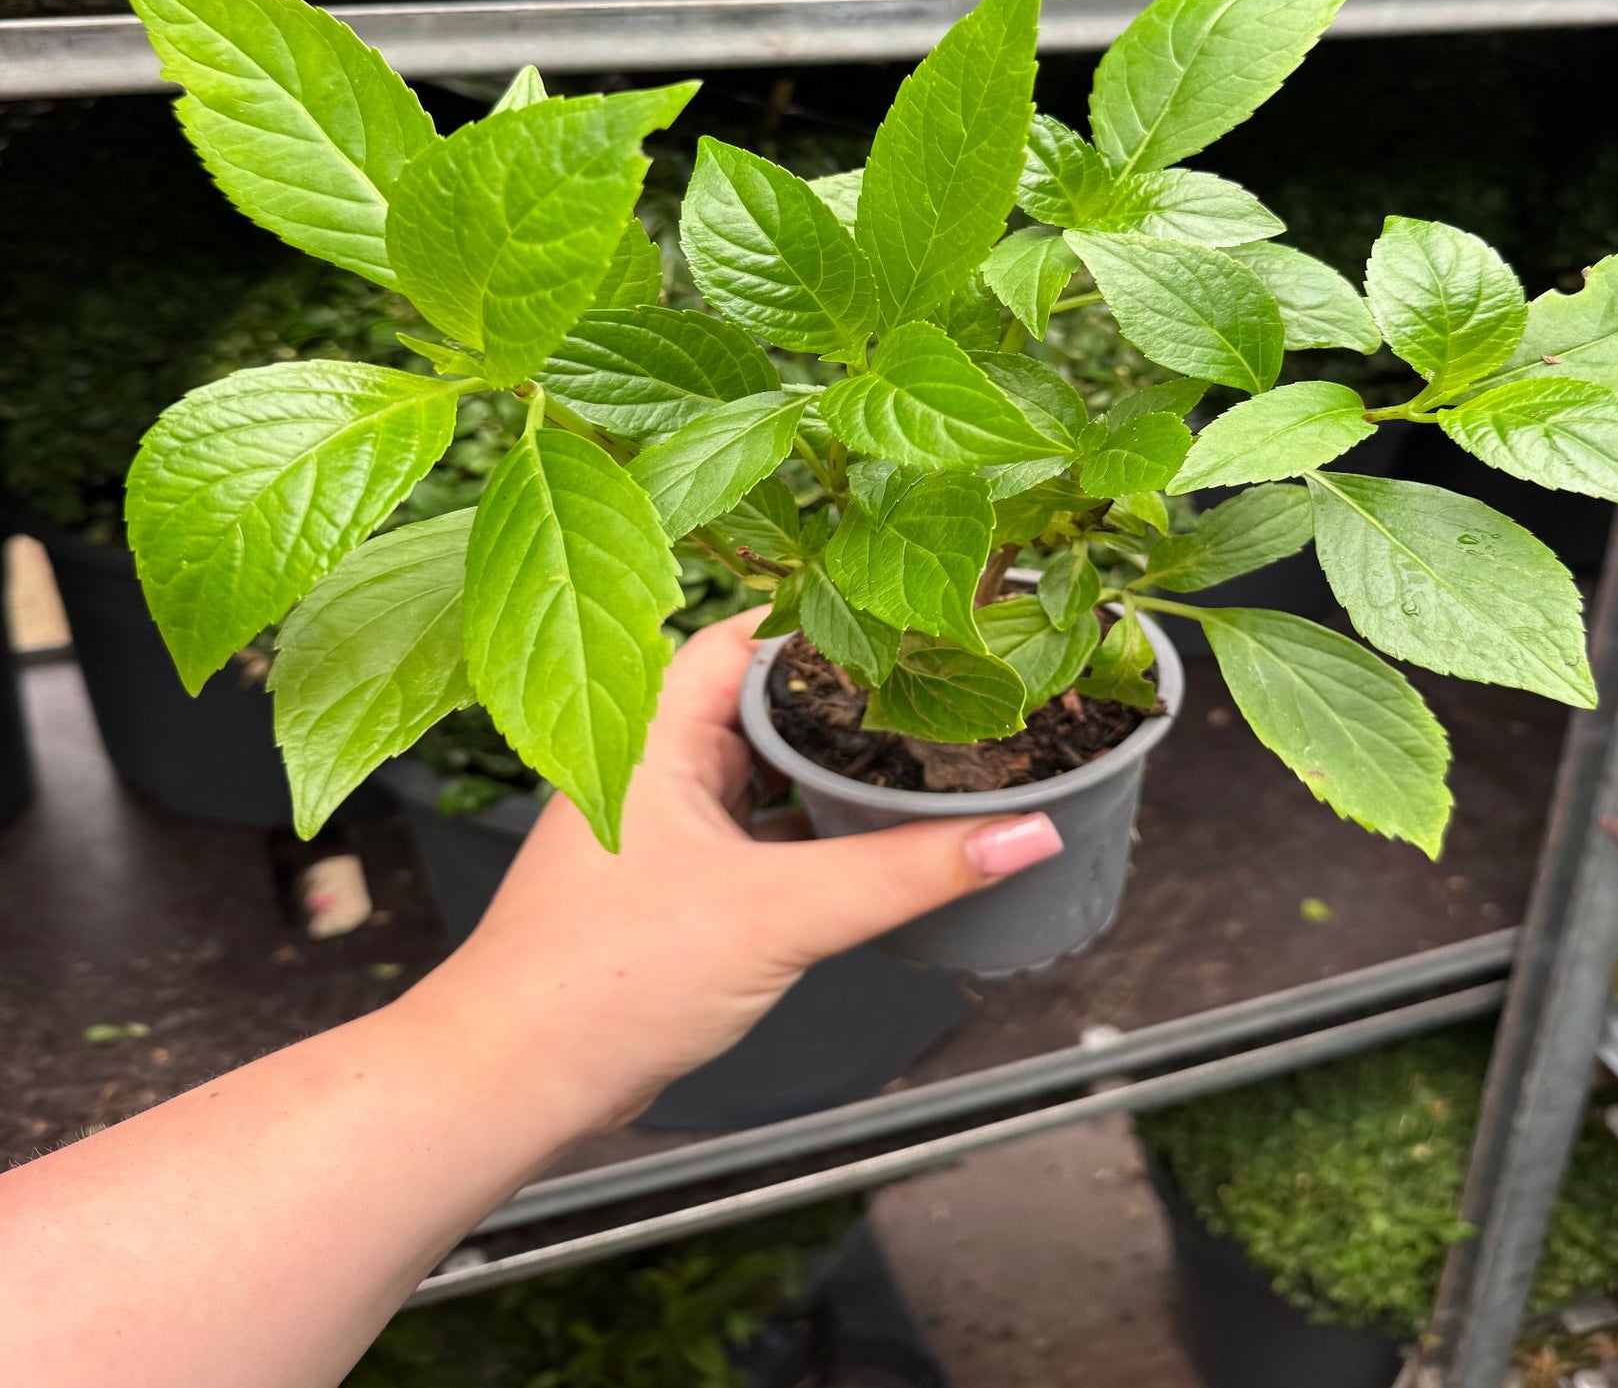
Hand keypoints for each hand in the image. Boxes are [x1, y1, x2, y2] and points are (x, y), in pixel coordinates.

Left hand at [412, 609, 1063, 1133]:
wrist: (514, 1081)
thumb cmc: (599, 980)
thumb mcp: (780, 913)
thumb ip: (906, 871)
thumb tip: (1020, 834)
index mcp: (655, 727)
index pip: (755, 634)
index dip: (835, 620)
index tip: (917, 618)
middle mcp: (654, 757)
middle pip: (769, 696)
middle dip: (851, 695)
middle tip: (941, 684)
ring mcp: (665, 818)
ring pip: (767, 765)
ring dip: (833, 766)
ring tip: (924, 749)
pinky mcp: (678, 876)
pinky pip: (764, 825)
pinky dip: (816, 825)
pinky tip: (871, 835)